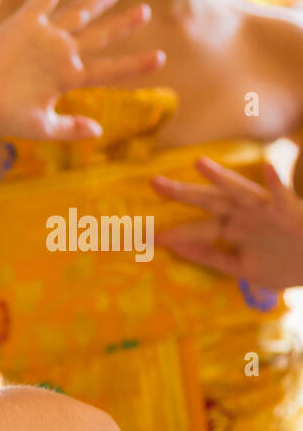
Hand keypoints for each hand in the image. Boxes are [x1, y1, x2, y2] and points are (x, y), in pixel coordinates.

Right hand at [0, 0, 163, 140]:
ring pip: (78, 14)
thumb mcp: (38, 128)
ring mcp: (45, 37)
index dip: (134, 65)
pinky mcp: (25, 23)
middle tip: (145, 13)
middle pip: (99, 36)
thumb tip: (99, 131)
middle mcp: (60, 55)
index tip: (160, 59)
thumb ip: (69, 129)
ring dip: (95, 1)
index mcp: (67, 79)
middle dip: (122, 25)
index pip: (108, 70)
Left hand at [152, 157, 302, 288]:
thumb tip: (179, 249)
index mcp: (231, 230)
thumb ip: (211, 257)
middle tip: (153, 183)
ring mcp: (266, 212)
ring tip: (200, 163)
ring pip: (240, 192)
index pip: (194, 230)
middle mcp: (244, 217)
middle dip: (183, 194)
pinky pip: (283, 196)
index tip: (143, 236)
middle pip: (208, 203)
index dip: (171, 234)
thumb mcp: (240, 267)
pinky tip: (268, 167)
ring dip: (221, 178)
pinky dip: (276, 183)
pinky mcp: (290, 213)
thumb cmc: (280, 264)